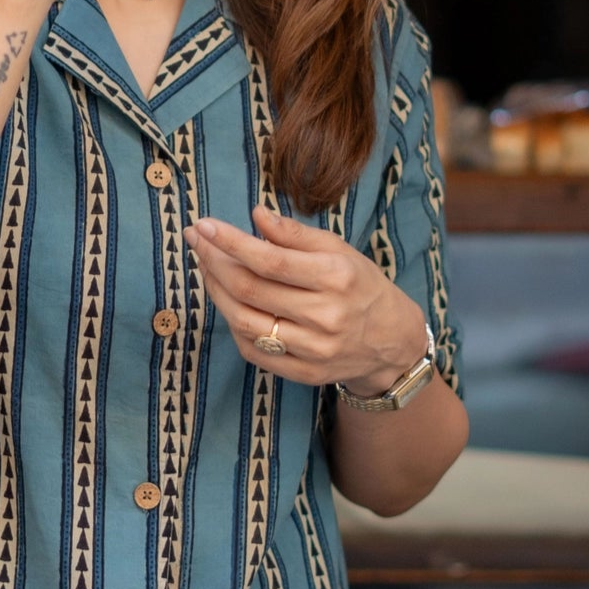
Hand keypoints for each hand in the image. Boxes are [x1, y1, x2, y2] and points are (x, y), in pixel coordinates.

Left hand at [184, 204, 428, 391]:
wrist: (392, 342)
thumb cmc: (361, 286)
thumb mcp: (339, 250)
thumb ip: (295, 234)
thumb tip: (256, 214)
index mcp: (336, 277)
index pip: (269, 260)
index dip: (230, 242)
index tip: (204, 226)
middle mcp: (325, 315)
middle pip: (251, 289)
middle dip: (214, 261)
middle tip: (196, 242)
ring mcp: (314, 349)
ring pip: (245, 321)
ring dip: (216, 292)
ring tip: (206, 268)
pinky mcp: (304, 373)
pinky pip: (253, 350)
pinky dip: (233, 323)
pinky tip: (226, 301)